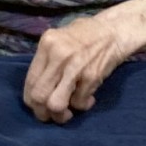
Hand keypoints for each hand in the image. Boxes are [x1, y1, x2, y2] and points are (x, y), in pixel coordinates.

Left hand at [24, 0, 145, 123]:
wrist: (115, 30)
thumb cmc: (86, 34)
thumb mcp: (60, 39)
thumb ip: (47, 61)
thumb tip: (37, 91)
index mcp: (47, 43)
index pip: (30, 81)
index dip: (32, 100)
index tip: (38, 105)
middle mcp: (58, 55)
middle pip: (39, 96)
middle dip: (42, 112)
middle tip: (50, 115)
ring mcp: (75, 66)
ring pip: (56, 104)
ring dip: (60, 115)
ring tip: (66, 113)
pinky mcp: (92, 76)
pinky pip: (79, 103)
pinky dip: (81, 106)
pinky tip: (87, 99)